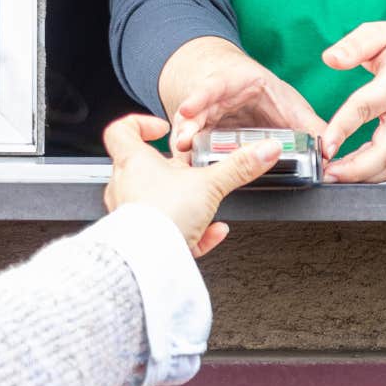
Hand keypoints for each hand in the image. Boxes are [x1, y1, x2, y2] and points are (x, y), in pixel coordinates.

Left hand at [103, 113, 281, 256]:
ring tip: (206, 206)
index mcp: (132, 162)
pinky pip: (164, 231)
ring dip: (183, 202)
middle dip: (173, 169)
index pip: (121, 130)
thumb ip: (238, 166)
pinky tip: (212, 233)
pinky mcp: (141, 240)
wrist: (150, 261)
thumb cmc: (162, 216)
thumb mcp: (209, 184)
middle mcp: (124, 186)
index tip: (162, 129)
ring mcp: (129, 214)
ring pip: (156, 201)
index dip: (141, 124)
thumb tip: (264, 150)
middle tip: (192, 170)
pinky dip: (189, 231)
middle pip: (143, 168)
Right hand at [159, 37, 326, 154]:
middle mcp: (211, 101)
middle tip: (184, 140)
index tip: (188, 108)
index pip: (210, 87)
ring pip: (188, 131)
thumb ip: (308, 125)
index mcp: (229, 84)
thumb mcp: (286, 103)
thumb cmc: (262, 92)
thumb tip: (330, 149)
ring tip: (181, 154)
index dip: (199, 97)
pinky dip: (186, 156)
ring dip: (184, 144)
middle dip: (188, 127)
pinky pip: (189, 147)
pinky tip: (184, 166)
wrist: (239, 85)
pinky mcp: (200, 137)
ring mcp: (202, 120)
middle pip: (194, 113)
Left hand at [322, 23, 385, 182]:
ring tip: (332, 178)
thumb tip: (330, 58)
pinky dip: (371, 177)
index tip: (324, 144)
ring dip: (362, 178)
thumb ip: (355, 44)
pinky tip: (348, 175)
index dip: (343, 128)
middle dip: (356, 168)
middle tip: (328, 173)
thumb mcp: (384, 33)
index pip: (367, 107)